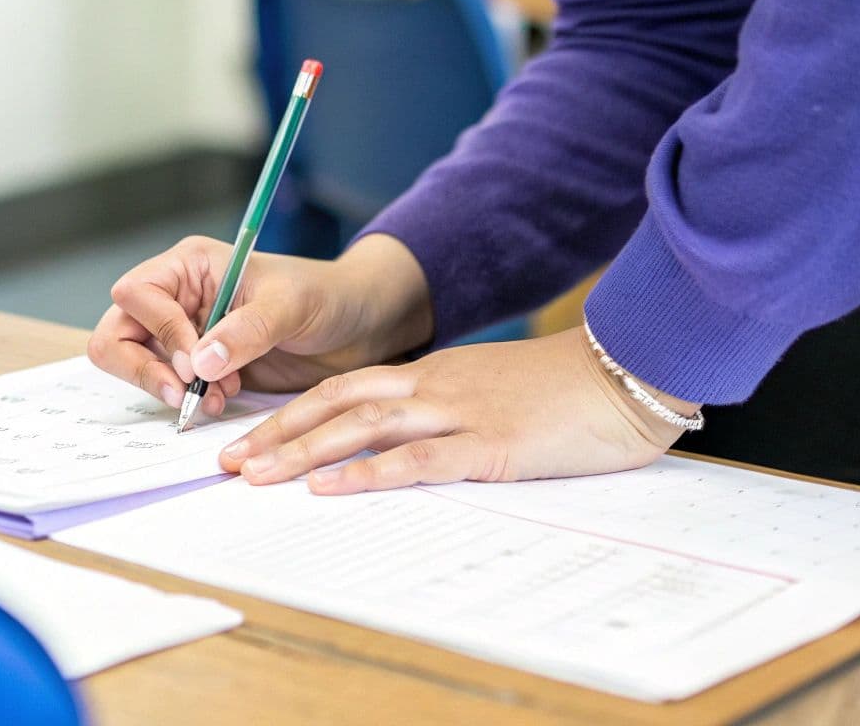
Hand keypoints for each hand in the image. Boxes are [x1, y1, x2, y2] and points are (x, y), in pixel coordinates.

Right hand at [87, 234, 431, 414]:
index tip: (195, 362)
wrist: (356, 327)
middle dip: (143, 369)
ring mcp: (183, 333)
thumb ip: (244, 331)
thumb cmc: (324, 297)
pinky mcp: (198, 366)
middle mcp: (176, 297)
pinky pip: (167, 387)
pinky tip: (226, 399)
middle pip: (117, 333)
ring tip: (216, 398)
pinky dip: (188, 400)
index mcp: (188, 266)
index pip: (135, 296)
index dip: (160, 332)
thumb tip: (197, 363)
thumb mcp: (288, 307)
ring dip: (167, 388)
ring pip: (136, 364)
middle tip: (183, 395)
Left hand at [219, 327, 700, 491]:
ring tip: (254, 474)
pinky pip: (415, 459)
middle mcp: (434, 385)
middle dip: (276, 432)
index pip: (346, 389)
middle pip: (336, 404)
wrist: (631, 373)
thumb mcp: (498, 394)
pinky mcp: (488, 444)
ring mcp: (458, 411)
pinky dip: (366, 473)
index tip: (252, 438)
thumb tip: (415, 447)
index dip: (294, 413)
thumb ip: (454, 413)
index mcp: (435, 372)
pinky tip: (328, 486)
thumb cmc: (570, 390)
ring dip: (301, 451)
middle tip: (228, 461)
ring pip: (360, 427)